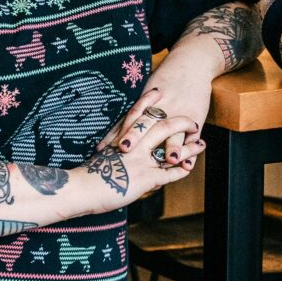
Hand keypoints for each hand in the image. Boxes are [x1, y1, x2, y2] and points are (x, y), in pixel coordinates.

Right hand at [78, 112, 203, 209]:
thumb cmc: (86, 176)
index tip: (157, 90)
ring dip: (189, 146)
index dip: (148, 101)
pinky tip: (190, 168)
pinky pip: (169, 173)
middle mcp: (133, 146)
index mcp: (120, 138)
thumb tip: (121, 149)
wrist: (80, 190)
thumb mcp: (101, 158)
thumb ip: (114, 151)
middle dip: (180, 121)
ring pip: (171, 147)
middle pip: (161, 126)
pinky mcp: (144, 178)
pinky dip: (182, 170)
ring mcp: (140, 161)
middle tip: (192, 120)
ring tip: (202, 143)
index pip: (137, 113)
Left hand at [111, 47, 218, 156]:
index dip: (114, 133)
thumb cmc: (165, 79)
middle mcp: (162, 108)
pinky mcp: (195, 118)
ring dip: (172, 146)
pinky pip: (192, 137)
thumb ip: (132, 110)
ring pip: (174, 131)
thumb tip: (112, 130)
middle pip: (147, 122)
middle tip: (125, 149)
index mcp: (146, 102)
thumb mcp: (146, 88)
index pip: (127, 118)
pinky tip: (187, 165)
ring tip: (168, 160)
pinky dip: (191, 152)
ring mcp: (179, 114)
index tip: (101, 148)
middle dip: (136, 136)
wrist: (192, 63)